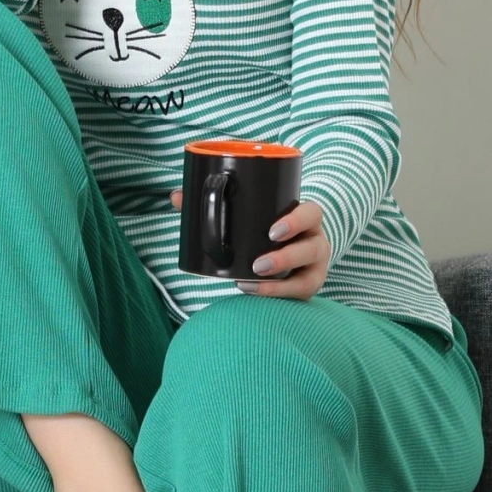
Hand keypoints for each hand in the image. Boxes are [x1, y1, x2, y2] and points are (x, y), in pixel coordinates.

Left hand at [169, 190, 331, 299]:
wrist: (285, 256)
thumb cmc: (263, 230)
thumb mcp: (249, 216)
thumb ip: (213, 205)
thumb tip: (176, 197)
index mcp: (305, 219)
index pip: (312, 213)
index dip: (297, 220)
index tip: (272, 231)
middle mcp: (315, 242)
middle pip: (313, 247)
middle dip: (287, 256)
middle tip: (258, 263)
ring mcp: (315, 268)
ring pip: (310, 275)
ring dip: (281, 281)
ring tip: (252, 279)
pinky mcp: (308, 287)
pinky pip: (299, 293)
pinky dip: (276, 294)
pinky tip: (253, 291)